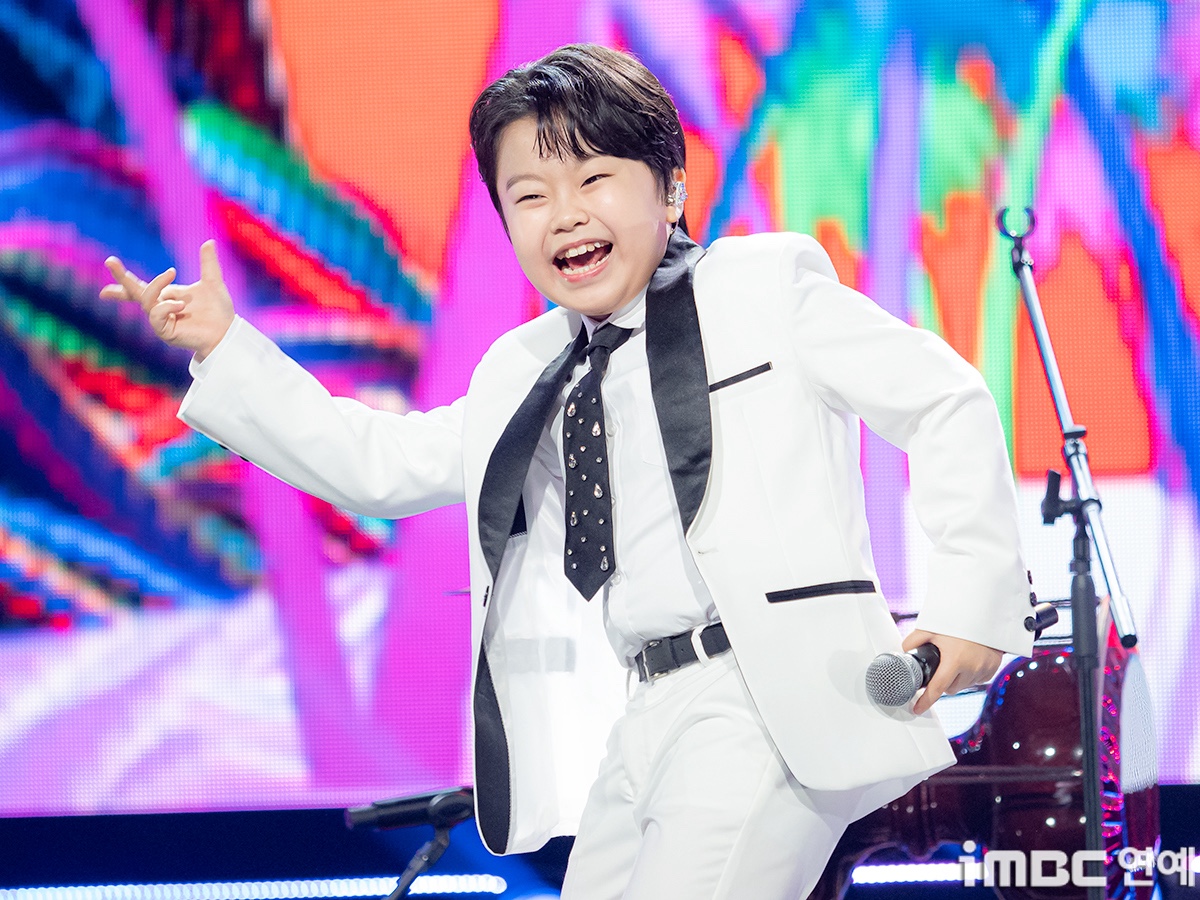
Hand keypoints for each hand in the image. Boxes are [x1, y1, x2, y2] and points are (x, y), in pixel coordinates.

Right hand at [101, 240, 234, 360]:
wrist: (228, 331)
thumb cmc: (219, 311)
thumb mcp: (213, 282)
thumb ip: (208, 263)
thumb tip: (209, 241)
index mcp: (168, 296)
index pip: (142, 286)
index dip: (124, 278)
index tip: (109, 262)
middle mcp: (161, 307)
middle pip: (136, 293)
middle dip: (122, 278)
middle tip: (110, 261)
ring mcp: (162, 321)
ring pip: (147, 301)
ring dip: (156, 286)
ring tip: (171, 274)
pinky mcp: (166, 332)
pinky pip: (157, 316)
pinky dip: (166, 306)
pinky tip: (180, 305)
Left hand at [901, 629, 1002, 714]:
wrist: (987, 615)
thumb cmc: (959, 621)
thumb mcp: (933, 627)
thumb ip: (915, 639)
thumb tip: (904, 650)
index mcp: (955, 660)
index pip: (937, 688)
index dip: (926, 701)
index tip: (917, 709)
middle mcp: (971, 668)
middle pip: (950, 688)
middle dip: (942, 682)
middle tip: (941, 666)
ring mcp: (984, 670)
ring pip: (963, 685)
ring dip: (957, 679)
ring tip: (956, 660)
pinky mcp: (992, 669)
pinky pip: (977, 680)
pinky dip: (970, 675)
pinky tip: (968, 660)